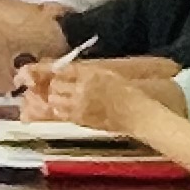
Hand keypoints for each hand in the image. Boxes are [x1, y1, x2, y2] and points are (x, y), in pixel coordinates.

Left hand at [33, 60, 160, 134]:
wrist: (135, 114)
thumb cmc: (127, 93)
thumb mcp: (108, 74)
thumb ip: (88, 72)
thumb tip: (73, 72)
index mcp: (89, 74)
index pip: (65, 70)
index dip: (59, 71)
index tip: (59, 72)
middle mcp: (81, 89)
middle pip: (56, 84)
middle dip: (55, 84)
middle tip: (58, 85)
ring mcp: (79, 105)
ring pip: (54, 100)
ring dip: (55, 97)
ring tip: (60, 97)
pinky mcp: (80, 120)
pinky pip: (61, 114)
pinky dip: (59, 110)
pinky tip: (64, 108)